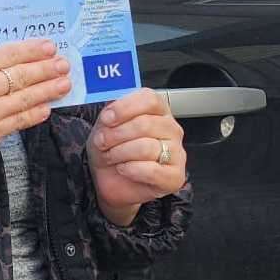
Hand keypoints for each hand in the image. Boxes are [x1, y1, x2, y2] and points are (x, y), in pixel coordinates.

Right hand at [0, 39, 70, 151]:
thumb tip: (11, 59)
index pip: (8, 54)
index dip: (32, 50)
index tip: (50, 46)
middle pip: (22, 75)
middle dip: (46, 68)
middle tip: (64, 64)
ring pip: (26, 98)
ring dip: (48, 90)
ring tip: (64, 83)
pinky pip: (19, 122)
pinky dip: (35, 113)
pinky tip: (47, 107)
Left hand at [87, 88, 185, 226]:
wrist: (109, 179)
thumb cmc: (111, 148)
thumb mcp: (105, 125)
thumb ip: (110, 113)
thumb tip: (111, 111)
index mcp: (157, 111)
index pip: (150, 100)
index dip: (125, 108)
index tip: (107, 119)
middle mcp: (170, 129)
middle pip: (145, 124)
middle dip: (116, 134)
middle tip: (103, 142)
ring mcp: (176, 153)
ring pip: (146, 147)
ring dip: (120, 153)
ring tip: (112, 156)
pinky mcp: (175, 176)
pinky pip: (152, 170)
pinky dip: (131, 170)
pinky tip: (124, 169)